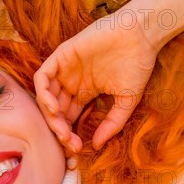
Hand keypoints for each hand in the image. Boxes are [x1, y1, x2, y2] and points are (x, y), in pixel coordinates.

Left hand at [34, 6, 158, 152]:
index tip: (76, 148)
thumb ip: (112, 123)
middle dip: (59, 129)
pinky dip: (43, 93)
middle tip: (69, 142)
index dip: (69, 135)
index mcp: (84, 93)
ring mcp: (64, 69)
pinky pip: (42, 77)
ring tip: (61, 129)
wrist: (141, 34)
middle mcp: (71, 82)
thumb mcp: (126, 101)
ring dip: (50, 116)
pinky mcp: (61, 55)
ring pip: (46, 96)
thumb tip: (95, 146)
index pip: (68, 118)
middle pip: (55, 111)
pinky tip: (53, 107)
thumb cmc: (137, 64)